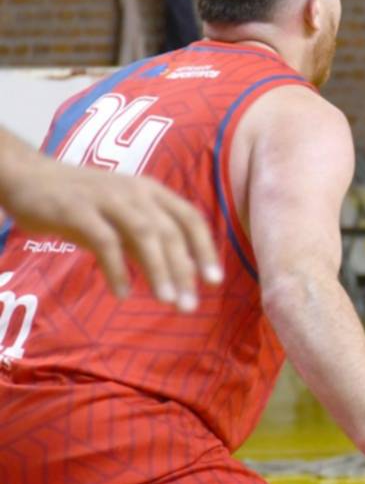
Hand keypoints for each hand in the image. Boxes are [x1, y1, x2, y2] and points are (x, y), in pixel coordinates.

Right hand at [1, 154, 221, 308]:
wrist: (30, 177)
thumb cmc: (84, 203)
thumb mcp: (123, 218)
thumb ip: (149, 241)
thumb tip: (182, 273)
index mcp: (152, 191)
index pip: (190, 218)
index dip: (205, 248)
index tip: (214, 281)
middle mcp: (135, 191)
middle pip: (170, 231)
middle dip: (183, 269)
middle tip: (189, 306)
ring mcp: (107, 198)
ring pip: (144, 234)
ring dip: (158, 269)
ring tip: (167, 300)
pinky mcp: (77, 210)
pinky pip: (104, 241)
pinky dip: (117, 268)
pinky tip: (122, 293)